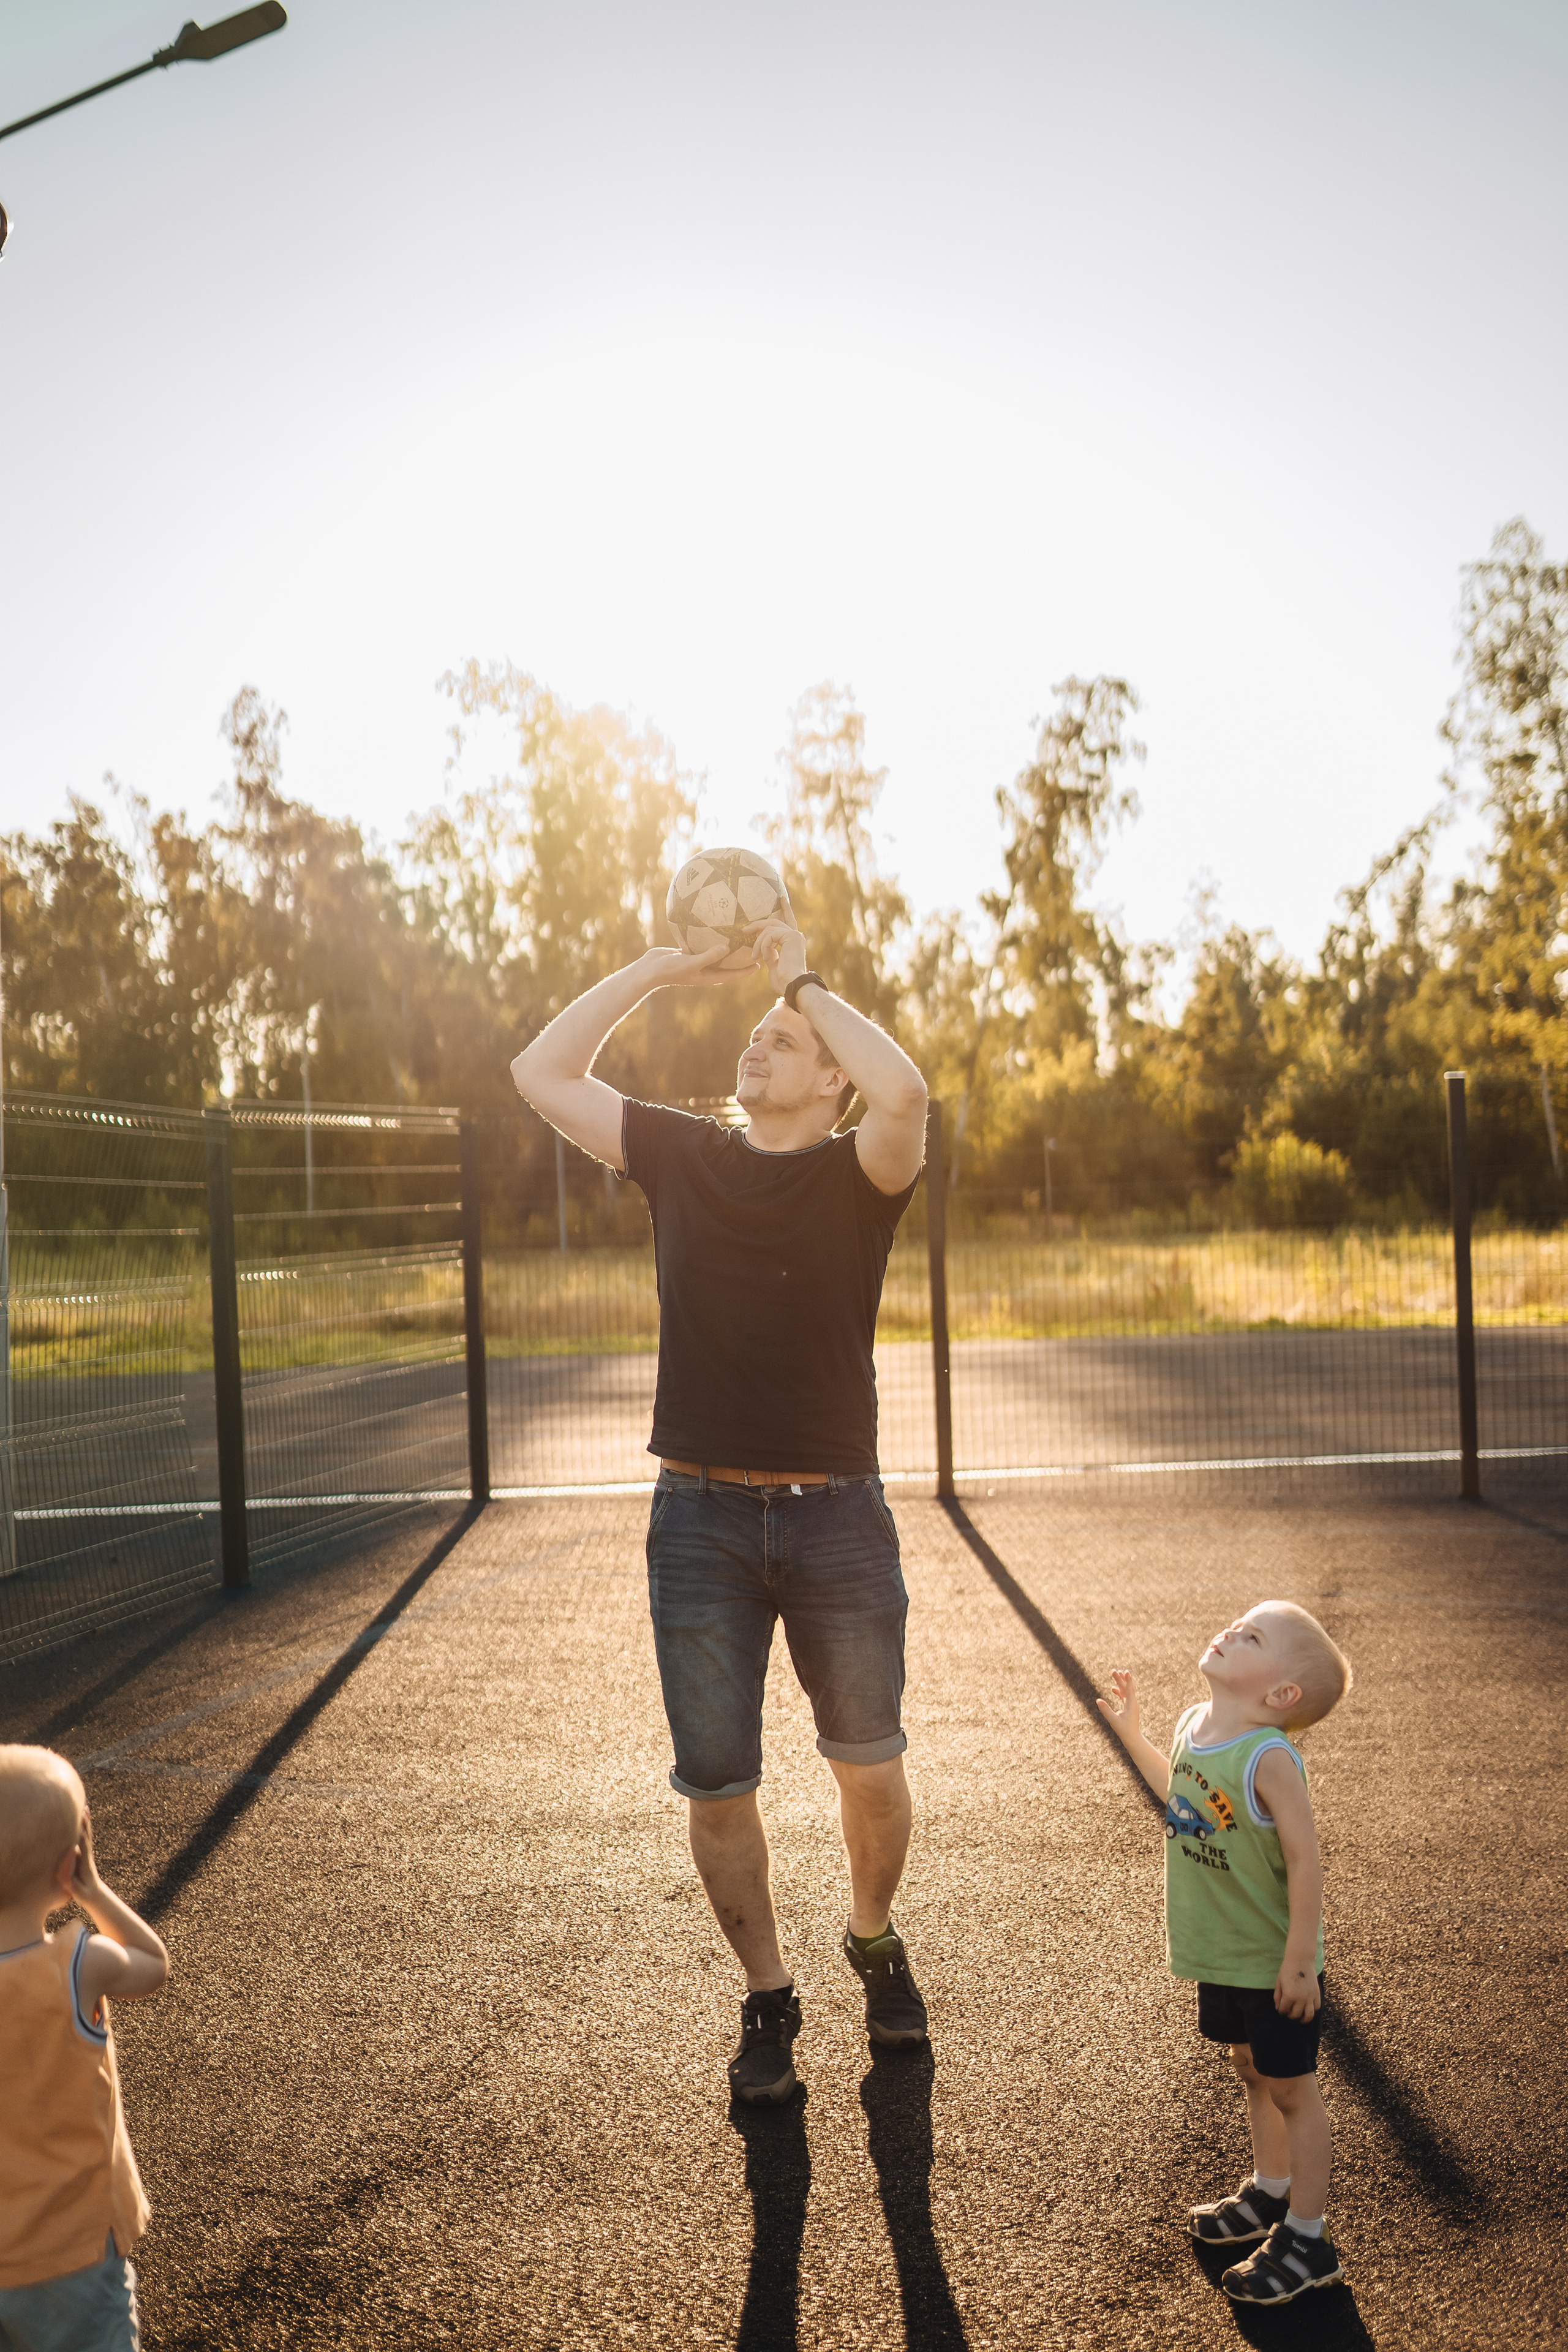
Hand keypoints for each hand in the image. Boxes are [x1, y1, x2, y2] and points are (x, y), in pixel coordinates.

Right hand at [68, 1808, 103, 1902]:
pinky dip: (84, 1828)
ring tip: (85, 1808)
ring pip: (87, 1836)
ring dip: (86, 1823)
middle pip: (87, 1837)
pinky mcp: (85, 1855)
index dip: (82, 1834)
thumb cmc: (84, 1894)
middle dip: (85, 1823)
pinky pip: (84, 1839)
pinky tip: (82, 1821)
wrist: (95, 1895)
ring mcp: (87, 1855)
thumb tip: (67, 1859)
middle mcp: (88, 1856)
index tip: (80, 1822)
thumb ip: (68, 1878)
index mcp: (85, 1863)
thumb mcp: (76, 1890)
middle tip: (84, 1809)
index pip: (84, 1846)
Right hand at [640, 941, 754, 989]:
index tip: (761, 963)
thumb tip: (727, 947)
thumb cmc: (670, 969)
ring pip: (715, 954)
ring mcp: (696, 962)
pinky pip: (702, 945)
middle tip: (753, 947)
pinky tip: (713, 926)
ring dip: (725, 947)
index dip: (747, 970)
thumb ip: (709, 956)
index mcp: (709, 977)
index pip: (733, 974)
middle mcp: (705, 970)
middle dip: (740, 958)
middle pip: (727, 964)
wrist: (649, 969)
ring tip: (737, 935)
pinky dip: (709, 939)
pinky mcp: (688, 953)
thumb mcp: (691, 962)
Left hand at [745, 917, 806, 996]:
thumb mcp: (774, 964)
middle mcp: (795, 936)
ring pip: (769, 928)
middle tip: (744, 930)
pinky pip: (770, 934)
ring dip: (758, 942)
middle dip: (758, 924)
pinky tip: (762, 956)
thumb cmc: (783, 981)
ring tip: (754, 956)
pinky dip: (763, 944)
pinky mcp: (791, 936)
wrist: (792, 985)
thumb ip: (770, 954)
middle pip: (774, 922)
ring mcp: (794, 935)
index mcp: (793, 942)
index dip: (785, 910)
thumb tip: (765, 949)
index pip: (788, 921)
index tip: (781, 899)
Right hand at [1095, 1670, 1140, 1742]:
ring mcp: (1131, 1705)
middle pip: (1127, 1688)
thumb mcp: (1114, 1721)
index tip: (1126, 1671)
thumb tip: (1098, 1700)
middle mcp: (1132, 1703)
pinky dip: (1119, 1691)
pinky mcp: (1128, 1708)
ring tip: (1115, 1673)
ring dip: (1120, 1683)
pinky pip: (1124, 1697)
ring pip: (1126, 1691)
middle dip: (1120, 1679)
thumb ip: (1106, 1710)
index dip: (1127, 1680)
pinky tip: (1113, 1688)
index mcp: (1131, 1705)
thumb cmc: (1124, 1731)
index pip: (1130, 1690)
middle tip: (1114, 1670)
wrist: (1132, 1739)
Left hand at [1273, 1954, 1320, 2020]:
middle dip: (1290, 2015)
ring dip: (1304, 2019)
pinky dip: (1312, 2010)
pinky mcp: (1317, 1994)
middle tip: (1289, 2012)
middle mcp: (1301, 1999)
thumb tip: (1278, 2008)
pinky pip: (1316, 2007)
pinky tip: (1308, 2008)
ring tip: (1301, 2019)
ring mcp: (1310, 1997)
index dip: (1280, 2010)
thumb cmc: (1287, 1970)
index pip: (1283, 2010)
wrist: (1301, 1959)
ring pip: (1309, 2016)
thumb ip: (1277, 1996)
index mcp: (1289, 1996)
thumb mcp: (1279, 1982)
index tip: (1280, 2009)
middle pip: (1295, 2015)